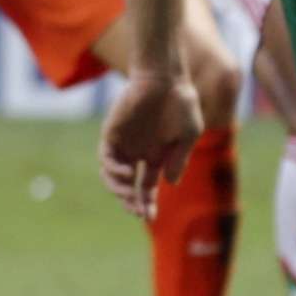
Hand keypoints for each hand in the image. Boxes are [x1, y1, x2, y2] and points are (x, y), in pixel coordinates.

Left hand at [101, 71, 203, 219]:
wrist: (164, 79)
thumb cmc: (181, 103)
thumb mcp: (189, 134)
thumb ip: (179, 158)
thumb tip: (170, 183)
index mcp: (157, 156)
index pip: (148, 186)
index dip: (148, 203)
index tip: (149, 217)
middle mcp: (138, 153)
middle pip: (130, 186)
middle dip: (133, 202)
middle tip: (138, 213)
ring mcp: (124, 144)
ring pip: (114, 176)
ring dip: (120, 190)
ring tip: (129, 195)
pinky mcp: (111, 134)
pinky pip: (106, 158)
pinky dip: (113, 170)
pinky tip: (127, 173)